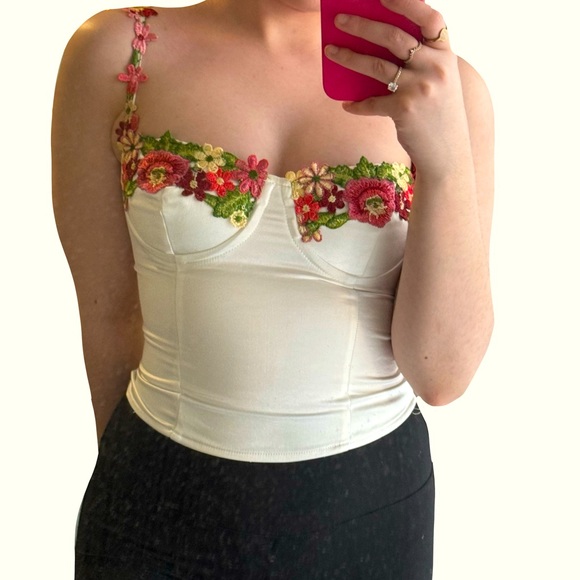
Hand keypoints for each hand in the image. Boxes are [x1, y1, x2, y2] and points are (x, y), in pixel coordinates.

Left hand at [324, 0, 471, 179]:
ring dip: (349, 57)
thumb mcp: (441, 83)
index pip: (430, 18)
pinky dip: (357, 104)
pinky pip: (371, 102)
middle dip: (362, 25)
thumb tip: (378, 48)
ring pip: (377, 65)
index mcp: (447, 55)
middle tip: (340, 20)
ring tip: (331, 51)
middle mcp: (436, 67)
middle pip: (394, 36)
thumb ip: (422, 63)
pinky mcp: (405, 110)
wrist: (449, 155)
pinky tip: (347, 104)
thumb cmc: (439, 117)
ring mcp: (421, 87)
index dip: (407, 3)